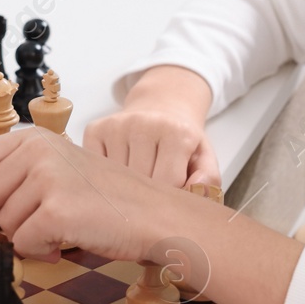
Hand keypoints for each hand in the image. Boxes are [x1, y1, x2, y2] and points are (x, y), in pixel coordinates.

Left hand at [0, 127, 179, 262]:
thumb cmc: (108, 200)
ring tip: (50, 240)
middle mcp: (37, 151)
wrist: (154, 215)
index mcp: (34, 139)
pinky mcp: (56, 209)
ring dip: (21, 242)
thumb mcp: (59, 171)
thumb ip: (19, 179)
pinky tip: (60, 247)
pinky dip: (38, 253)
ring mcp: (47, 178)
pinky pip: (23, 243)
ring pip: (3, 223)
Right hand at [83, 108, 219, 188]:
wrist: (161, 106)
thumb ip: (208, 180)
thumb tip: (195, 192)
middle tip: (154, 189)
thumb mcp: (204, 157)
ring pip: (116, 179)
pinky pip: (96, 169)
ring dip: (126, 185)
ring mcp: (116, 125)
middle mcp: (144, 124)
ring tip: (138, 175)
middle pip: (139, 182)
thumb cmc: (181, 140)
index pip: (167, 183)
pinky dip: (106, 175)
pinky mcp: (95, 129)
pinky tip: (120, 166)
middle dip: (147, 194)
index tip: (170, 196)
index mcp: (177, 132)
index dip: (168, 197)